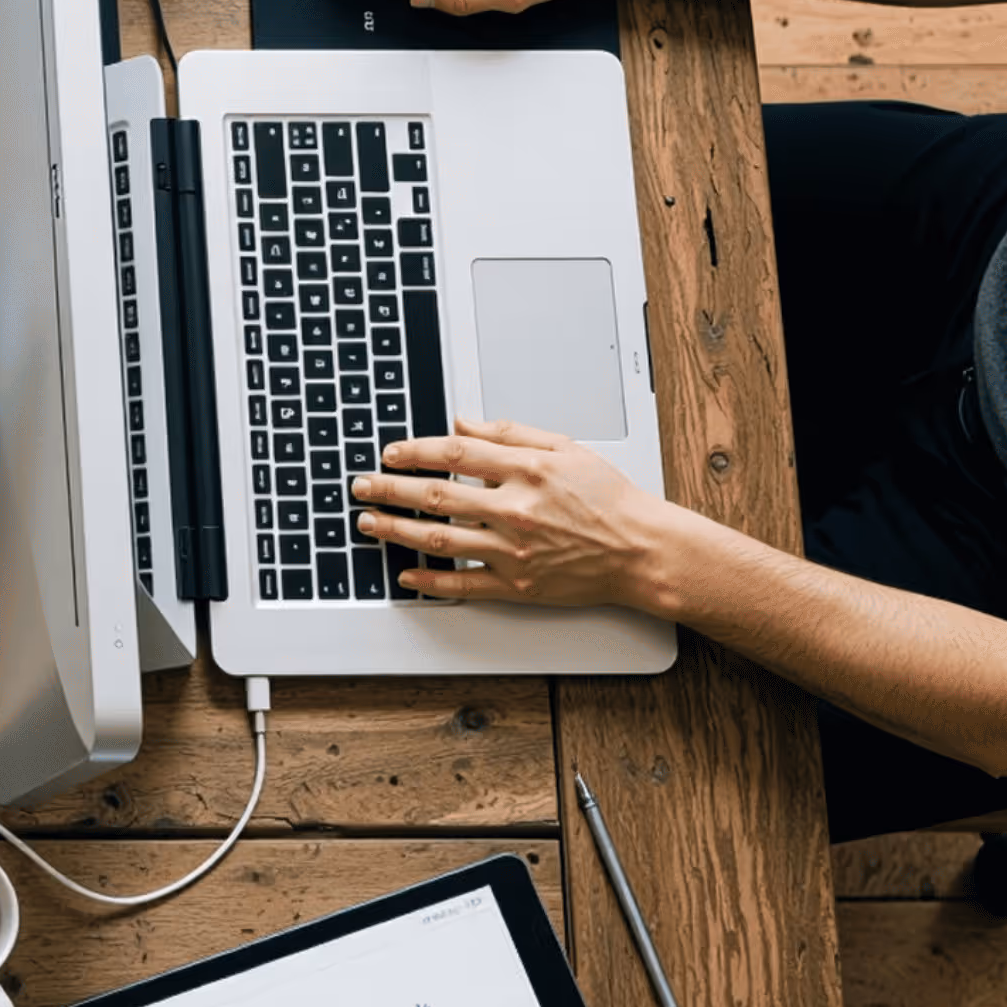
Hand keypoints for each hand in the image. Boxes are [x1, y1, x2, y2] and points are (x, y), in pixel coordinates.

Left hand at [352, 418, 687, 609]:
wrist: (644, 552)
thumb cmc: (610, 499)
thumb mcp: (567, 449)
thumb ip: (511, 433)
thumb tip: (462, 421)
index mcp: (527, 471)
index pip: (455, 454)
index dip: (414, 451)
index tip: (389, 452)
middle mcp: (516, 510)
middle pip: (436, 496)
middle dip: (390, 489)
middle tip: (362, 485)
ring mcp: (513, 550)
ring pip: (439, 538)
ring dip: (396, 529)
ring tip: (367, 522)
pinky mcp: (517, 585)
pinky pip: (463, 583)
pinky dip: (430, 580)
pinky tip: (404, 574)